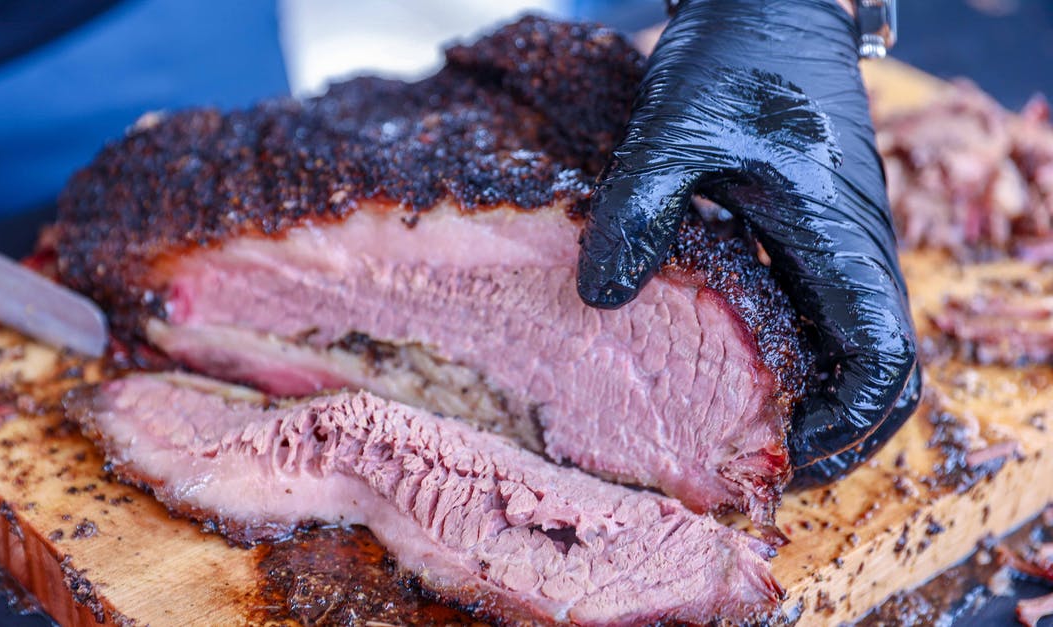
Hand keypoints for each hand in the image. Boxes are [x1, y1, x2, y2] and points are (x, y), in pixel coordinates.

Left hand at [576, 0, 919, 485]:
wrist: (769, 2)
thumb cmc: (733, 59)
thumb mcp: (672, 132)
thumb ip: (639, 212)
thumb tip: (601, 301)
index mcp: (837, 240)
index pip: (882, 363)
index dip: (843, 427)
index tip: (778, 453)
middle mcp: (852, 253)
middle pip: (880, 377)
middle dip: (835, 435)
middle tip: (760, 468)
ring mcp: (837, 244)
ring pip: (853, 350)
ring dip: (816, 402)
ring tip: (744, 436)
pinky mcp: (813, 230)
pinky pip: (823, 315)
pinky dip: (796, 359)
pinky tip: (732, 367)